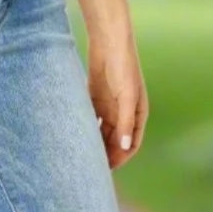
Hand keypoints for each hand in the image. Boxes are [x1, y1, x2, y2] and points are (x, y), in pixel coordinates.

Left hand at [87, 28, 147, 169]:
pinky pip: (92, 120)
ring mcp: (110, 107)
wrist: (108, 42)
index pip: (132, 144)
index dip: (122, 157)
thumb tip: (126, 146)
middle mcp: (125, 113)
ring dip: (96, 143)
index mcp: (137, 114)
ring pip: (103, 132)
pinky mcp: (96, 100)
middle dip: (107, 154)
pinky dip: (86, 129)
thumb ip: (125, 121)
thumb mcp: (126, 95)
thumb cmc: (123, 66)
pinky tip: (75, 137)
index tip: (108, 170)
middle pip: (116, 141)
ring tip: (82, 156)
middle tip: (92, 168)